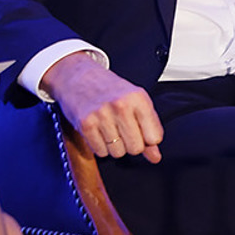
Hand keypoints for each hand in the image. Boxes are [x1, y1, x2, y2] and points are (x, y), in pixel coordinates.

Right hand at [40, 53, 163, 161]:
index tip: (142, 132)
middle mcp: (121, 106)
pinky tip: (99, 132)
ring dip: (115, 146)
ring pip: (118, 152)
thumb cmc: (110, 89)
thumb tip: (155, 157)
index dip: (149, 139)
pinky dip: (100, 146)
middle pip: (136, 148)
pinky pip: (101, 152)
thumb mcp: (136, 102)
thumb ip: (149, 128)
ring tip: (110, 129)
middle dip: (131, 144)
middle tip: (124, 131)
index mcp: (138, 98)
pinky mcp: (85, 124)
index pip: (155, 138)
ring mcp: (102, 115)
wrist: (78, 77)